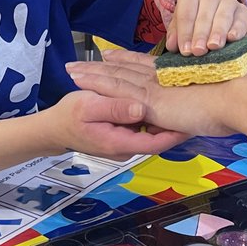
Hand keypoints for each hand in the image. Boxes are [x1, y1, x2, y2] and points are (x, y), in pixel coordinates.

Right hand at [47, 88, 187, 160]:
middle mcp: (126, 146)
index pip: (155, 143)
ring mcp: (124, 142)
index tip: (192, 122)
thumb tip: (140, 109)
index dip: (175, 134)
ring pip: (150, 131)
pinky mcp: (122, 134)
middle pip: (157, 137)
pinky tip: (159, 98)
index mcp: (119, 142)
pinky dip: (151, 115)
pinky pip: (141, 126)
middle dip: (175, 123)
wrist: (53, 128)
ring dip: (164, 118)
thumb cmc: (68, 116)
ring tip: (183, 99)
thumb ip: (114, 108)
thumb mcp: (89, 106)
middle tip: (194, 104)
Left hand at [67, 50, 238, 138]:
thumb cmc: (235, 100)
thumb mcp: (216, 99)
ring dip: (91, 73)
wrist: (238, 98)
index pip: (145, 66)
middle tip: (81, 61)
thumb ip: (202, 100)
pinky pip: (115, 89)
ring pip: (114, 77)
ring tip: (71, 69)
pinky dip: (96, 84)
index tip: (110, 54)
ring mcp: (154, 87)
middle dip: (101, 65)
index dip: (126, 60)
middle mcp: (161, 78)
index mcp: (176, 77)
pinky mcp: (149, 99)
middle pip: (124, 68)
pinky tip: (81, 81)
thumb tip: (202, 105)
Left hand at [165, 0, 246, 55]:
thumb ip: (176, 35)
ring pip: (222, 16)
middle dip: (200, 35)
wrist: (223, 24)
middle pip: (203, 16)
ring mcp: (229, 0)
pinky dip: (236, 29)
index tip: (185, 51)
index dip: (184, 33)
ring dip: (217, 32)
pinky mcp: (244, 12)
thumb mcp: (184, 28)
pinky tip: (232, 38)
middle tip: (198, 51)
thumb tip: (172, 46)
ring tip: (213, 46)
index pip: (186, 14)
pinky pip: (240, 20)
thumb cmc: (197, 26)